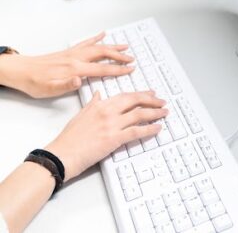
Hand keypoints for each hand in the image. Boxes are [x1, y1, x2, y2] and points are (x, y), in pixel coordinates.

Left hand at [0, 33, 133, 97]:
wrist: (20, 71)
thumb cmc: (34, 83)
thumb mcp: (49, 90)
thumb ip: (65, 85)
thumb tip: (78, 81)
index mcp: (74, 69)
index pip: (102, 68)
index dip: (118, 69)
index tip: (130, 69)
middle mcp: (75, 58)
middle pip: (103, 54)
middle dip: (120, 56)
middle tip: (132, 58)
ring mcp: (72, 53)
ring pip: (97, 46)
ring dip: (112, 46)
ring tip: (125, 45)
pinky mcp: (68, 52)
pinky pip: (85, 42)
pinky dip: (95, 38)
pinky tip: (102, 34)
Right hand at [45, 91, 167, 181]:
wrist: (62, 154)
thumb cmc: (69, 138)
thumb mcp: (80, 115)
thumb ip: (92, 104)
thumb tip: (99, 94)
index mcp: (100, 105)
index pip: (125, 96)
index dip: (140, 94)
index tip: (150, 94)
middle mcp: (108, 112)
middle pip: (135, 101)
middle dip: (152, 100)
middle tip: (161, 101)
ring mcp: (112, 125)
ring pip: (139, 115)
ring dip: (155, 113)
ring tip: (164, 112)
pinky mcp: (114, 139)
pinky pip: (137, 132)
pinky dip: (150, 129)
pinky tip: (157, 128)